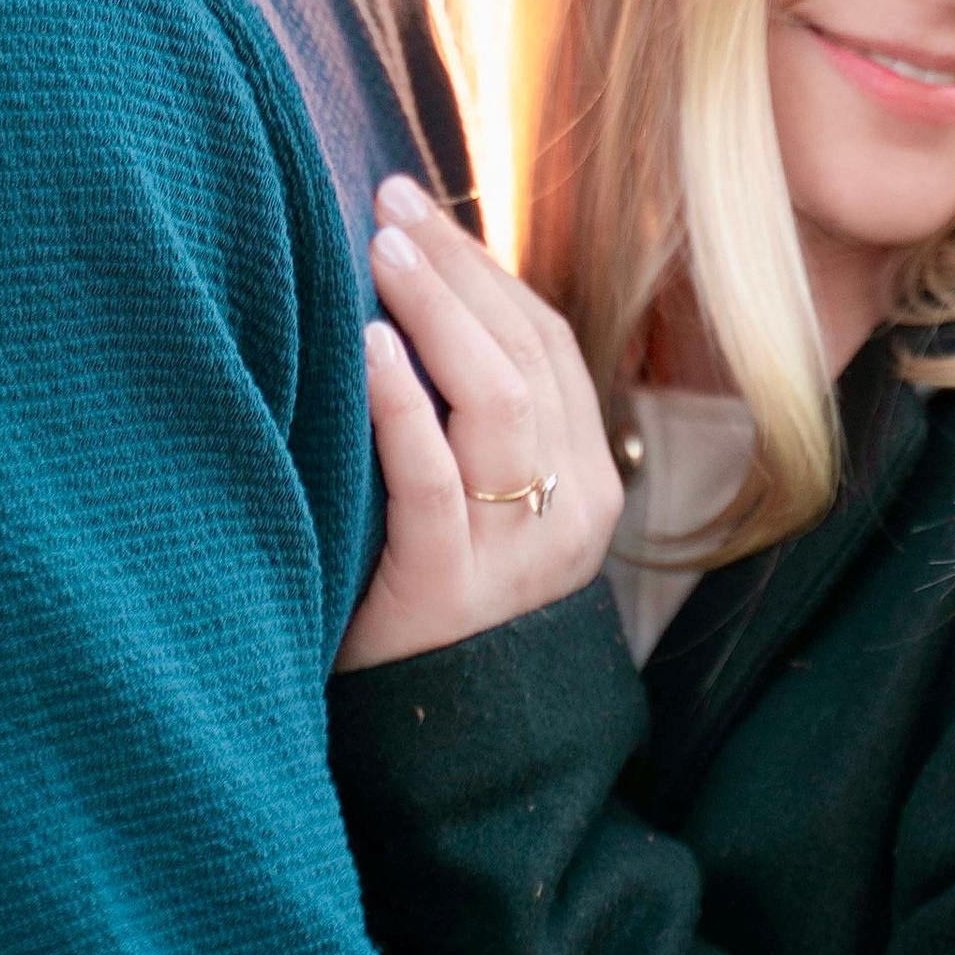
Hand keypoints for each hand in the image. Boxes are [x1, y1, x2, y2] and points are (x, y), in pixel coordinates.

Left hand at [336, 178, 626, 672]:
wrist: (443, 753)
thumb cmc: (435, 611)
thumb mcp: (476, 511)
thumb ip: (471, 427)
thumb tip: (408, 301)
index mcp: (586, 480)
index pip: (545, 343)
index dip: (483, 267)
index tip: (417, 208)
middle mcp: (570, 509)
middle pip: (525, 354)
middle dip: (456, 267)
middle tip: (387, 202)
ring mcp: (519, 552)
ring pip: (495, 401)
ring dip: (435, 312)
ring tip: (378, 250)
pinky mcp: (453, 591)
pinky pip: (434, 480)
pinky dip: (402, 405)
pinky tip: (367, 348)